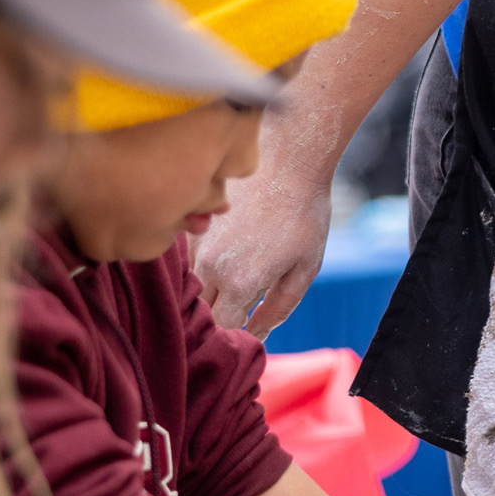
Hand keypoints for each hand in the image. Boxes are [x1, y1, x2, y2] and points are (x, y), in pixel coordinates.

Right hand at [196, 164, 332, 336]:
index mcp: (240, 282)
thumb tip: (258, 333)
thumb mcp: (305, 267)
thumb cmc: (304, 214)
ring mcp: (197, 244)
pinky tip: (227, 257)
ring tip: (237, 281)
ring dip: (209, 293)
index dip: (236, 337)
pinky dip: (203, 268)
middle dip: (219, 319)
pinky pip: (189, 262)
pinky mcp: (193, 226)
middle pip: (202, 314)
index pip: (223, 331)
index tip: (250, 332)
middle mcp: (211, 266)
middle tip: (244, 311)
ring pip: (192, 287)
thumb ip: (280, 307)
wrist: (287, 158)